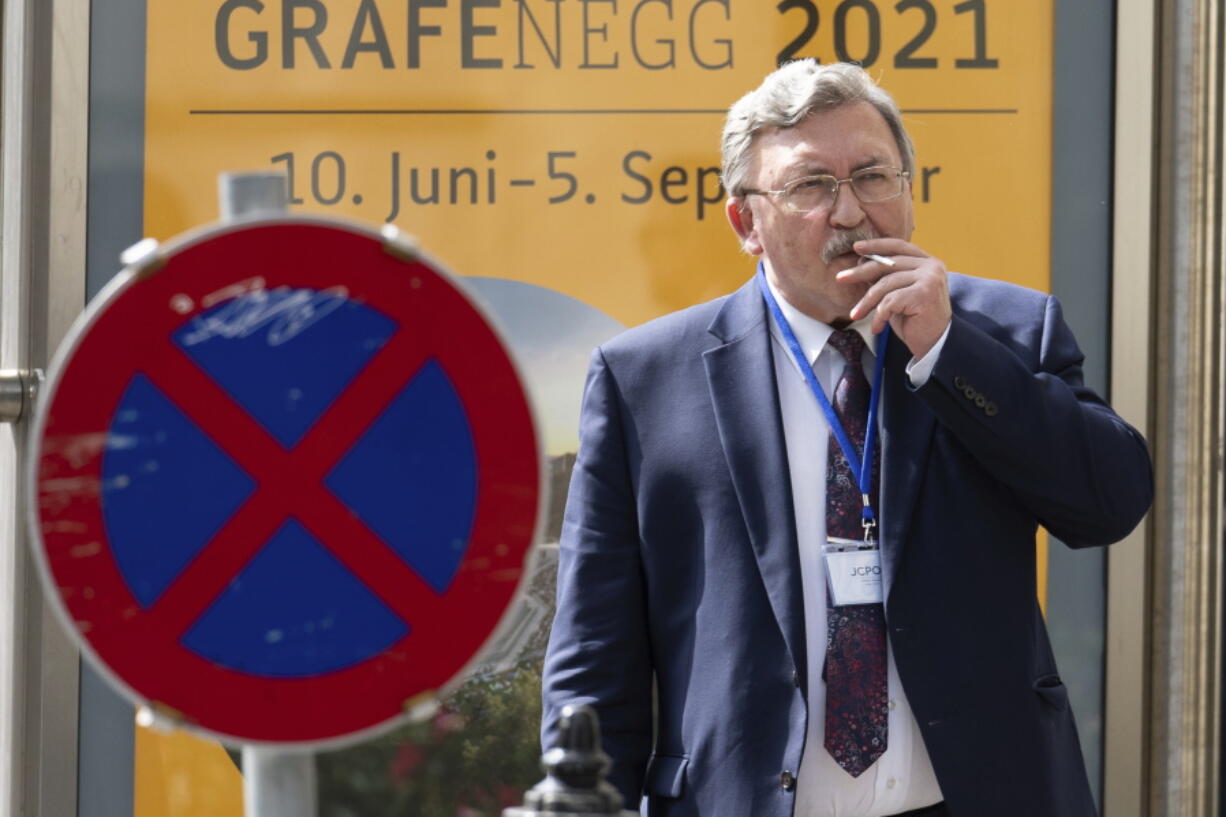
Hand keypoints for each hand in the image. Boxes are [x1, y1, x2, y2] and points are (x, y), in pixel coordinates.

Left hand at [837, 238, 951, 359]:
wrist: (935, 344)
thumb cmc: (914, 319)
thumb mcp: (898, 294)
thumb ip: (886, 277)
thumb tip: (861, 263)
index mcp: (927, 262)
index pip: (899, 246)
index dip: (876, 245)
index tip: (856, 248)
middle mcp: (931, 266)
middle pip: (888, 264)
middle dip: (861, 272)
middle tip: (840, 278)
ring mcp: (930, 279)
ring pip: (886, 284)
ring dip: (867, 302)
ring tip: (856, 315)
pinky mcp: (924, 294)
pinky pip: (890, 302)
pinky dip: (879, 316)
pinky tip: (877, 327)